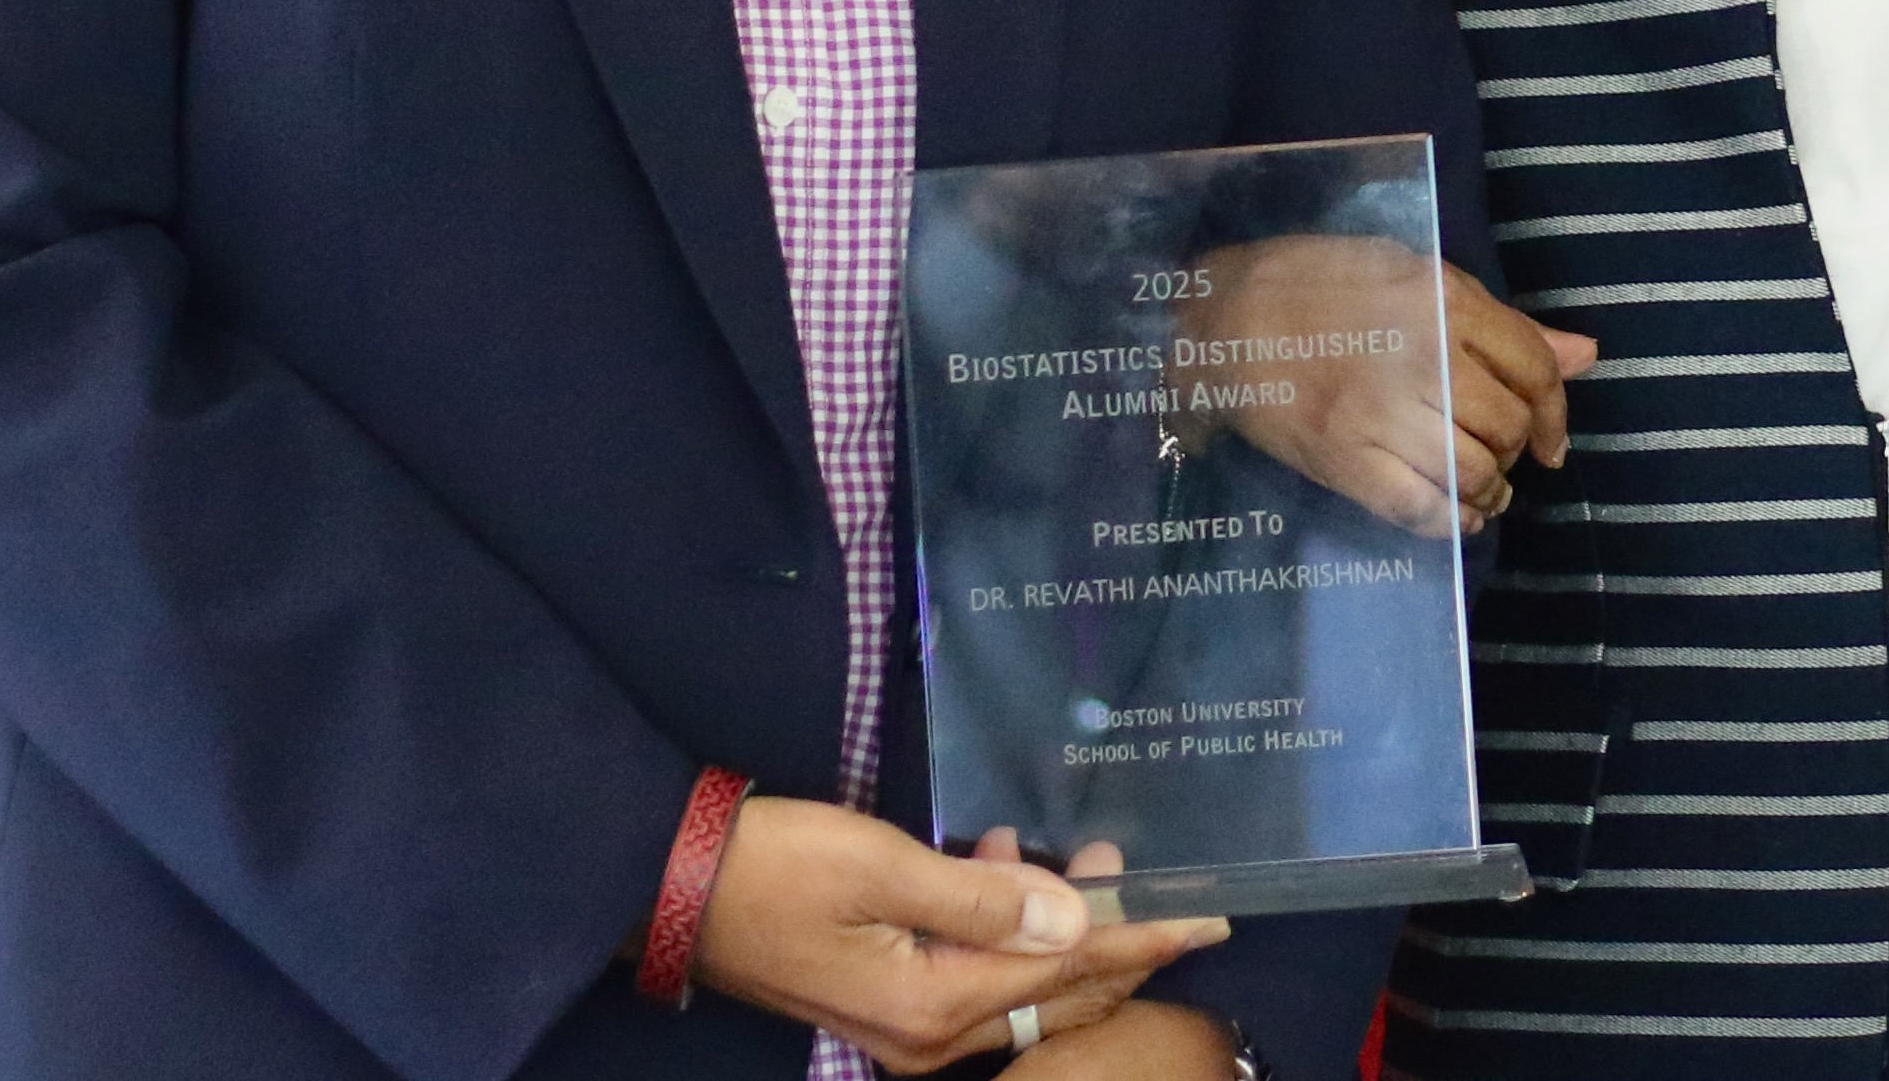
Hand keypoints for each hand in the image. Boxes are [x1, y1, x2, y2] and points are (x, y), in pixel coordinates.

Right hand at [692, 802, 1226, 1074]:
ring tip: (1072, 852)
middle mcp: (928, 1035)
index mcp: (935, 1006)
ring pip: (1019, 985)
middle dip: (1112, 934)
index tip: (1211, 917)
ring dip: (1055, 922)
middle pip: (1054, 991)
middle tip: (1142, 867)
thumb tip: (1075, 916)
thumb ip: (983, 897)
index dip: (1144, 939)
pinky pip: (976, 975)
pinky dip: (1003, 925)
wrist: (677, 887)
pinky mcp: (887, 1004)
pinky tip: (998, 861)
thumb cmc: (778, 868)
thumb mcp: (884, 867)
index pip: (1068, 970)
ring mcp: (906, 1027)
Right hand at [1183, 241, 1598, 536]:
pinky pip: (1419, 507)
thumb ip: (1503, 323)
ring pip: (1472, 469)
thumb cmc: (1324, 285)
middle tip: (1503, 457)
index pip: (1533, 364)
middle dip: (1518, 451)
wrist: (1222, 314)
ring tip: (1482, 488)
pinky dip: (1450, 521)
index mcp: (1443, 300)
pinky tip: (1455, 514)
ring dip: (1489, 490)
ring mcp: (1379, 411)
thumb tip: (1586, 355)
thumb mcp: (1418, 278)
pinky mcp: (1342, 457)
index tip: (1552, 440)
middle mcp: (1421, 355)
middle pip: (1507, 423)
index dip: (1556, 410)